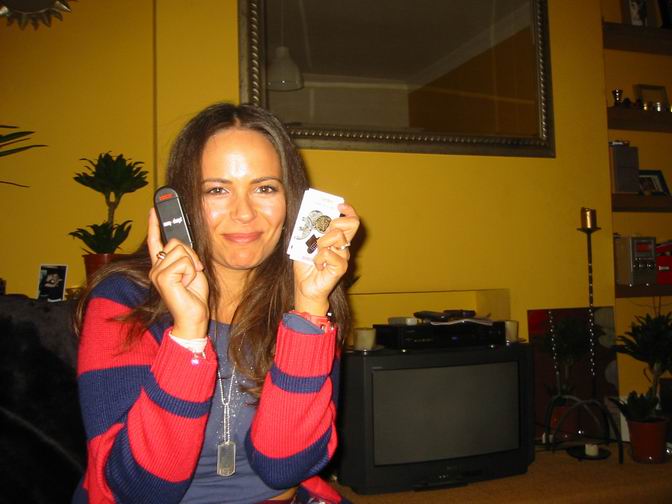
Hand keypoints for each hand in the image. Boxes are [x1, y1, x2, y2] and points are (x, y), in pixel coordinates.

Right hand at [147, 209, 209, 338]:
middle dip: (191, 255)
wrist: (193, 317)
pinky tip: (187, 284)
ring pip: (181, 250)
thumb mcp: (192, 270)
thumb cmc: (194, 296)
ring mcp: (157, 272)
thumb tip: (183, 244)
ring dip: (192, 264)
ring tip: (189, 280)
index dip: (154, 225)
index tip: (153, 210)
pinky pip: (184, 262)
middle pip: (176, 242)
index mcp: (162, 266)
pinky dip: (191, 271)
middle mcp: (156, 268)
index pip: (155, 241)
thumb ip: (185, 256)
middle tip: (193, 272)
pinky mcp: (162, 277)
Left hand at [293, 203, 359, 315]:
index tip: (339, 206)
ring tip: (316, 254)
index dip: (348, 210)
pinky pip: (329, 253)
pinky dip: (319, 258)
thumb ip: (308, 229)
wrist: (304, 286)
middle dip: (335, 223)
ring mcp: (344, 256)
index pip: (351, 220)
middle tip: (323, 234)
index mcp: (337, 238)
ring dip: (322, 242)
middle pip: (352, 223)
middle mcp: (343, 245)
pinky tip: (317, 266)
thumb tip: (306, 212)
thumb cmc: (305, 265)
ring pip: (337, 235)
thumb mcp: (303, 242)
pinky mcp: (341, 267)